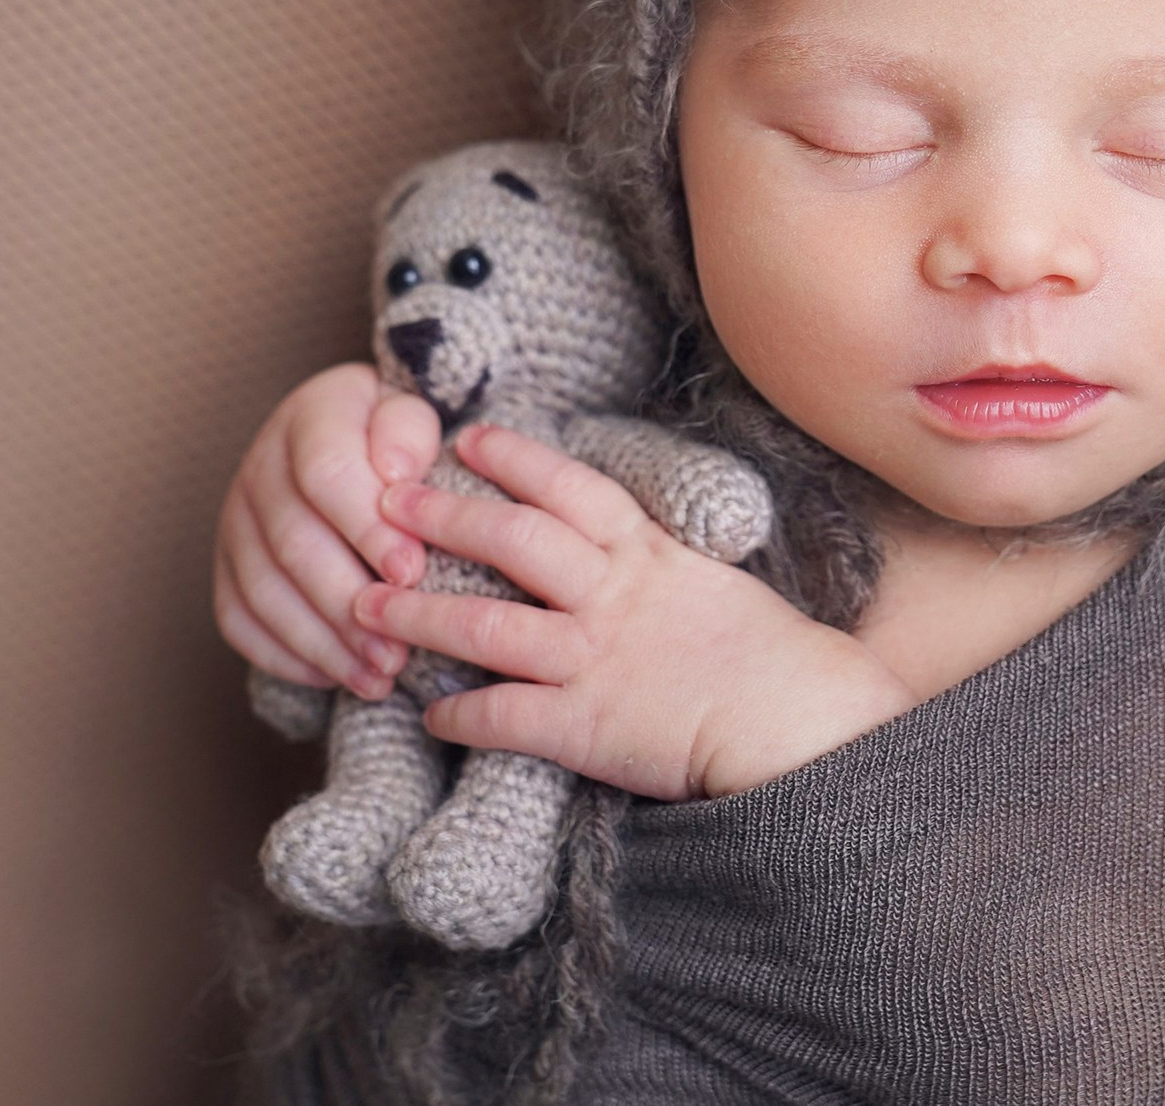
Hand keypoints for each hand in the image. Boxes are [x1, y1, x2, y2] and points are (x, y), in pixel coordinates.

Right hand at [213, 361, 442, 699]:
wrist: (361, 440)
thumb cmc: (400, 437)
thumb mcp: (416, 414)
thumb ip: (409, 433)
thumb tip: (396, 474)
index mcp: (311, 417)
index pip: (326, 473)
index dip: (366, 528)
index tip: (411, 572)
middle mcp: (261, 467)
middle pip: (293, 544)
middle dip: (349, 605)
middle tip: (398, 650)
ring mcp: (236, 520)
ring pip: (265, 592)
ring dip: (323, 643)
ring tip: (378, 677)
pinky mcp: (227, 567)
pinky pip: (240, 620)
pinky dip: (285, 656)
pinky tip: (335, 676)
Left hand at [355, 422, 919, 801]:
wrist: (798, 720)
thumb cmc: (773, 657)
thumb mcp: (715, 585)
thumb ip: (660, 568)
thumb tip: (624, 553)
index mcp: (647, 554)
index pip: (569, 488)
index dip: (514, 459)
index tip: (467, 437)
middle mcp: (611, 595)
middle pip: (510, 540)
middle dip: (442, 516)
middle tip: (387, 501)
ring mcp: (593, 658)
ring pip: (485, 624)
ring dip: (420, 611)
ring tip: (366, 602)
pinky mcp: (584, 726)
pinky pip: (503, 715)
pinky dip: (460, 713)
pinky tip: (428, 713)